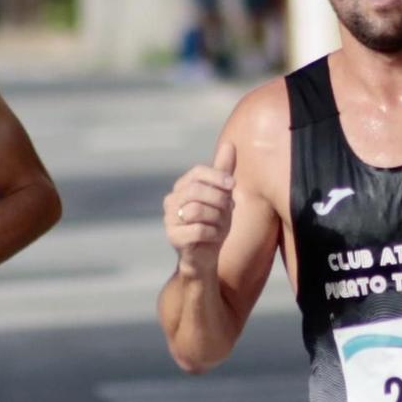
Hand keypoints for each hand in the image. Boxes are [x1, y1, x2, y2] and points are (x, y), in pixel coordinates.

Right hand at [165, 140, 236, 276]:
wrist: (205, 257)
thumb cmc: (214, 223)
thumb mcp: (222, 196)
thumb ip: (223, 172)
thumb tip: (230, 144)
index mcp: (182, 187)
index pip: (197, 172)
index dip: (217, 177)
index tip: (232, 186)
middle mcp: (171, 201)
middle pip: (197, 190)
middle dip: (219, 200)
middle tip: (228, 210)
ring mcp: (169, 219)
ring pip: (197, 210)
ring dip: (217, 218)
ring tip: (220, 225)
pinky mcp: (173, 237)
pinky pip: (198, 230)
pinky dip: (212, 233)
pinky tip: (213, 237)